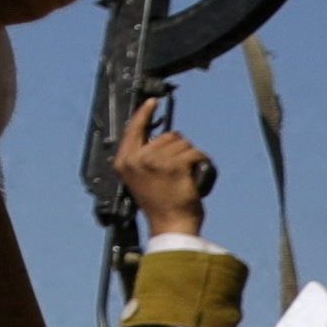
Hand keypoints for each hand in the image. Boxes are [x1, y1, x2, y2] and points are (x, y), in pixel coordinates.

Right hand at [117, 103, 217, 240]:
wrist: (171, 225)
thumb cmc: (160, 205)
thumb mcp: (140, 179)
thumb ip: (142, 157)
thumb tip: (162, 137)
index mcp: (124, 162)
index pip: (134, 129)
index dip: (144, 113)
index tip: (152, 101)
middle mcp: (136, 159)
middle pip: (166, 135)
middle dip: (178, 148)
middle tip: (178, 171)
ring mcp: (154, 161)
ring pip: (183, 143)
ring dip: (190, 156)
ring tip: (186, 176)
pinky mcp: (174, 165)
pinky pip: (195, 153)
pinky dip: (201, 162)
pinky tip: (196, 176)